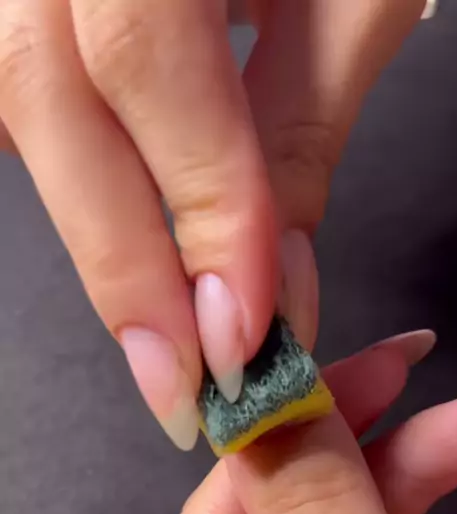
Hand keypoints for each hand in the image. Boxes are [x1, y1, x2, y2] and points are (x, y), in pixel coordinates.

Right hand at [0, 0, 424, 448]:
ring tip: (156, 330)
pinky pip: (19, 83)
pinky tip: (119, 228)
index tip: (246, 333)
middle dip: (119, 261)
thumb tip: (277, 299)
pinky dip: (69, 168)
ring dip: (90, 226)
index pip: (144, 56)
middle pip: (44, 93)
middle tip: (180, 386)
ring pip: (19, 98)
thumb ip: (300, 138)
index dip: (195, 205)